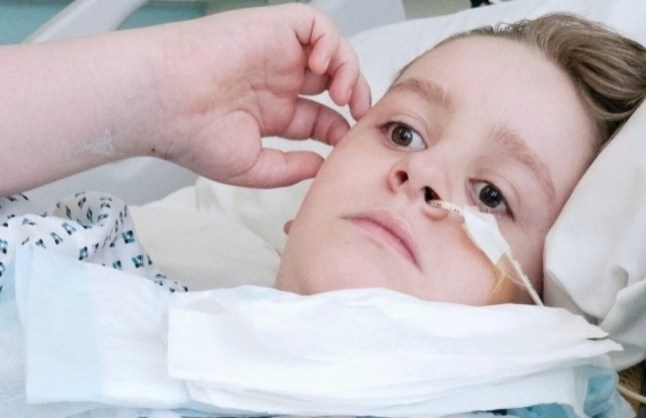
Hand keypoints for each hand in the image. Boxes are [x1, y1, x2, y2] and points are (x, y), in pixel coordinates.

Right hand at [146, 4, 370, 187]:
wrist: (165, 103)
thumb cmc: (194, 136)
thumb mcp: (253, 167)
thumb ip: (292, 168)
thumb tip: (324, 165)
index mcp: (271, 113)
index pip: (319, 118)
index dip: (341, 128)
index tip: (348, 144)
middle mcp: (276, 82)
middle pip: (331, 82)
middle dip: (354, 96)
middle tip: (362, 114)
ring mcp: (275, 54)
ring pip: (329, 51)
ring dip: (348, 69)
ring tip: (345, 93)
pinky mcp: (271, 28)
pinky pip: (314, 25)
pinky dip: (330, 40)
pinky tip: (324, 66)